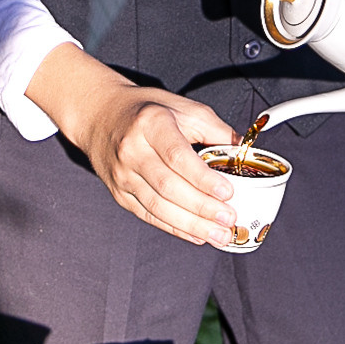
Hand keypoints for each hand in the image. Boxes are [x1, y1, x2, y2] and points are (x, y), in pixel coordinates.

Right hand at [26, 45, 243, 244]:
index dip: (203, 178)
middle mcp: (132, 150)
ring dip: (192, 225)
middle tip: (229, 219)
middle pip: (168, 186)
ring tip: (219, 234)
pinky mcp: (119, 192)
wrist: (100, 114)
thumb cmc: (146, 110)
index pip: (177, 156)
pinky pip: (148, 215)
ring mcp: (122, 174)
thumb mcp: (183, 108)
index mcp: (151, 123)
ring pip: (158, 206)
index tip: (227, 193)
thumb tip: (243, 155)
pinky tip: (196, 235)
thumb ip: (215, 130)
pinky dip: (174, 228)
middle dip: (202, 207)